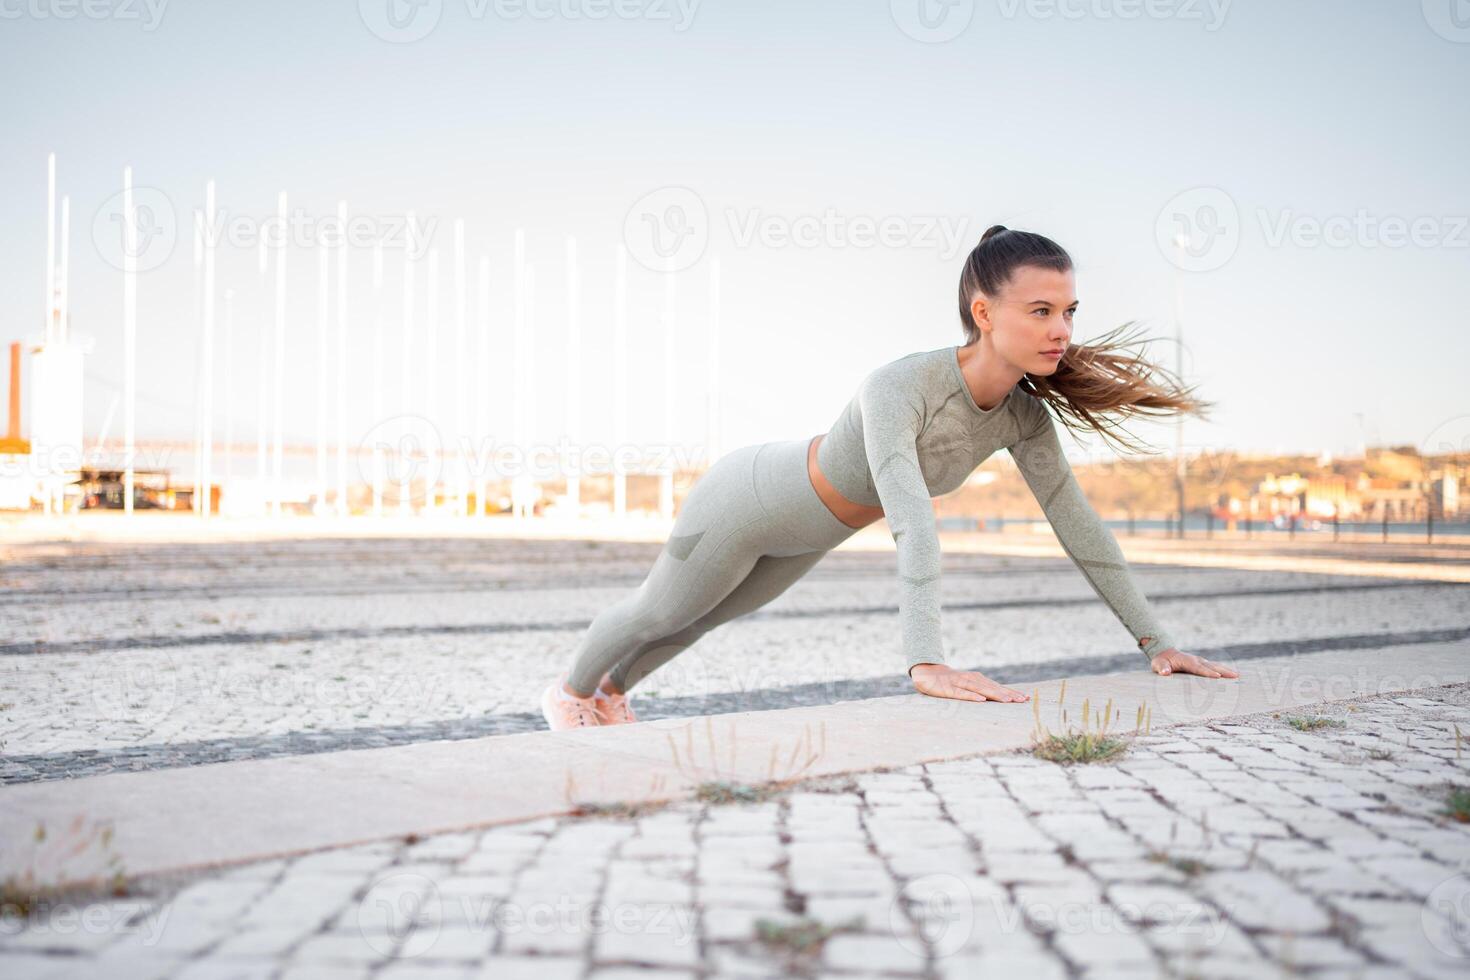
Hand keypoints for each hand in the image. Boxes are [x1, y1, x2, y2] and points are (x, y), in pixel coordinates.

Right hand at [910, 663, 1029, 702]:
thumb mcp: (967, 684)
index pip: (998, 687)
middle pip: (993, 688)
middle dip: (1008, 694)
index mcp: (978, 680)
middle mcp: (972, 680)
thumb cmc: (950, 681)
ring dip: (995, 695)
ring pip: (980, 690)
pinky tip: (981, 701)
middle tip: (1023, 700)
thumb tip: (1000, 699)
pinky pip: (962, 694)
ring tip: (1008, 700)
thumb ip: (981, 690)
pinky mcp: (949, 689)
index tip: (1027, 698)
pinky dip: (972, 696)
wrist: (927, 672)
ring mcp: (960, 683)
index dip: (1012, 692)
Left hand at [1150, 648, 1238, 678]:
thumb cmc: (1161, 661)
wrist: (1164, 653)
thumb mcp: (1158, 665)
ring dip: (1226, 670)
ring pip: (1215, 666)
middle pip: (1211, 666)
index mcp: (1186, 661)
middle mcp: (1196, 660)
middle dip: (1223, 671)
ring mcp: (1201, 662)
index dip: (1207, 672)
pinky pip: (1215, 667)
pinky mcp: (1203, 665)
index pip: (1198, 668)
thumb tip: (1165, 673)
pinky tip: (1232, 676)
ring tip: (1238, 676)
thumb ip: (1162, 668)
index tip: (1217, 676)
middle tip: (1235, 676)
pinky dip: (1224, 671)